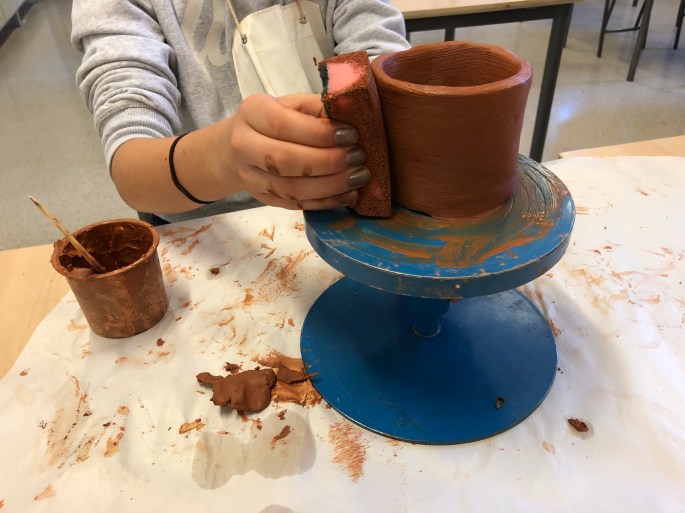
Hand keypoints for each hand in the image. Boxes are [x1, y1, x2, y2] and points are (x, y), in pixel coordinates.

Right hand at [222, 93, 370, 209]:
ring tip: (359, 176)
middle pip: (286, 160)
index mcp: (252, 112)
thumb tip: (353, 112)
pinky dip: (326, 202)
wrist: (237, 149)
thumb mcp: (293, 104)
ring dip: (331, 185)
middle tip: (358, 157)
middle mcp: (244, 146)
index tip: (351, 134)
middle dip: (328, 161)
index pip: (283, 125)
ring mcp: (251, 177)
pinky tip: (348, 194)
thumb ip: (319, 107)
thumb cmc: (275, 121)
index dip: (320, 133)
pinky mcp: (265, 199)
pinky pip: (297, 205)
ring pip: (292, 188)